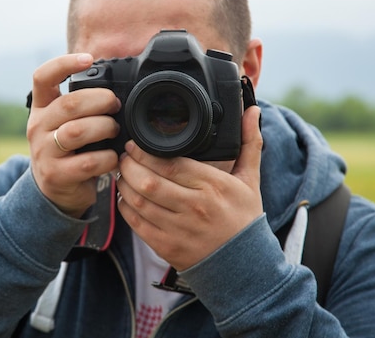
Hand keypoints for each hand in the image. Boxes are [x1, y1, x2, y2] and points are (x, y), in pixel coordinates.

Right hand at [27, 53, 120, 217]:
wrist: (55, 191)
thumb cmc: (70, 150)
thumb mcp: (67, 123)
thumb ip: (82, 106)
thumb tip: (118, 89)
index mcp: (41, 108)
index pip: (42, 77)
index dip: (64, 64)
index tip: (88, 59)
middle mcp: (38, 127)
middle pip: (69, 104)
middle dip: (100, 100)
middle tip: (116, 105)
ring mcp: (44, 152)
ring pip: (77, 131)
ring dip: (104, 128)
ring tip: (115, 130)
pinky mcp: (56, 175)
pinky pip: (87, 162)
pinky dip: (107, 158)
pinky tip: (113, 158)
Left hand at [116, 106, 262, 270]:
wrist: (243, 265)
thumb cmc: (243, 218)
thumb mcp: (249, 179)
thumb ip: (249, 143)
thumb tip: (253, 110)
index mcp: (213, 186)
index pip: (170, 164)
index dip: (145, 152)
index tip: (134, 144)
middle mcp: (194, 207)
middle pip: (149, 181)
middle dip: (128, 165)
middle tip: (123, 156)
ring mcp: (178, 228)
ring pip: (138, 201)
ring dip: (123, 184)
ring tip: (122, 173)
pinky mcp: (166, 246)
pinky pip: (136, 224)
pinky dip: (125, 208)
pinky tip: (126, 197)